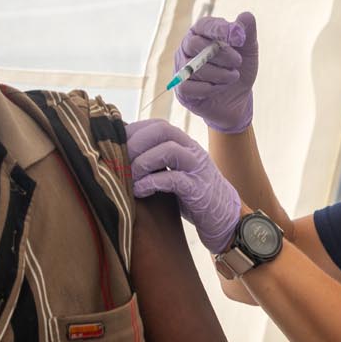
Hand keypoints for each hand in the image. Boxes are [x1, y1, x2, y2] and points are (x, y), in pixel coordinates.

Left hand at [127, 119, 242, 252]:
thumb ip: (155, 160)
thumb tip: (120, 155)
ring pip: (169, 150)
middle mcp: (192, 151)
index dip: (134, 132)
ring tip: (129, 178)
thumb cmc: (191, 194)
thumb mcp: (173, 171)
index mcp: (184, 144)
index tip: (116, 147)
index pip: (157, 125)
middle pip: (162, 130)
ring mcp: (197, 169)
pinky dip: (151, 183)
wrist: (224, 216)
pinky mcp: (198, 190)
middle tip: (119, 162)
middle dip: (136, 144)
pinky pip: (174, 179)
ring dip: (142, 163)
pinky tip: (139, 192)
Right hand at [173, 12, 257, 133]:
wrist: (237, 100)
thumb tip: (245, 16)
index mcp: (201, 33)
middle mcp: (187, 48)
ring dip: (220, 74)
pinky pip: (189, 86)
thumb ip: (247, 33)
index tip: (239, 39)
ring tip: (233, 77)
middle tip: (238, 62)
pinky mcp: (181, 89)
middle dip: (221, 54)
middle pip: (195, 44)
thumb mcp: (249, 50)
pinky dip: (210, 88)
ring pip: (194, 67)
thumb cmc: (240, 69)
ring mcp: (181, 68)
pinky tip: (220, 88)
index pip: (204, 25)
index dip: (220, 30)